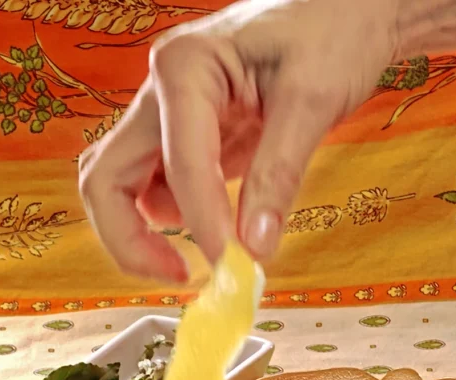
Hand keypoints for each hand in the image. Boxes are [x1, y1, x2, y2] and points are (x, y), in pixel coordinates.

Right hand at [79, 0, 398, 280]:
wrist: (350, 6)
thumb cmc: (334, 26)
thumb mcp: (312, 100)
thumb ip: (277, 175)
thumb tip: (254, 248)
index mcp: (183, 67)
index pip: (179, 167)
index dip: (203, 226)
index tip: (235, 269)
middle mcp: (161, 91)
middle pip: (106, 179)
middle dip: (129, 240)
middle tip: (181, 276)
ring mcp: (168, 116)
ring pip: (121, 187)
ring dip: (144, 233)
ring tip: (203, 259)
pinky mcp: (187, 137)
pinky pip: (158, 188)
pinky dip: (174, 220)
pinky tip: (216, 230)